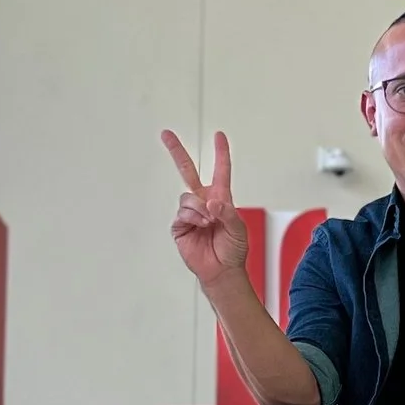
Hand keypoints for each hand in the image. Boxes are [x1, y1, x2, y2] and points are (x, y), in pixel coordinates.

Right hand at [163, 129, 250, 289]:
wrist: (221, 270)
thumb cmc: (233, 249)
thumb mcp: (238, 229)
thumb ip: (227, 213)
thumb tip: (211, 202)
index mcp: (220, 198)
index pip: (220, 171)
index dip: (220, 153)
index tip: (219, 136)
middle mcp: (203, 201)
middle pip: (187, 171)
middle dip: (176, 151)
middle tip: (166, 134)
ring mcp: (190, 212)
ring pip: (187, 197)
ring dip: (199, 209)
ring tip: (209, 223)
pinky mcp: (180, 225)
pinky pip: (182, 213)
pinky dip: (192, 218)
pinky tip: (200, 226)